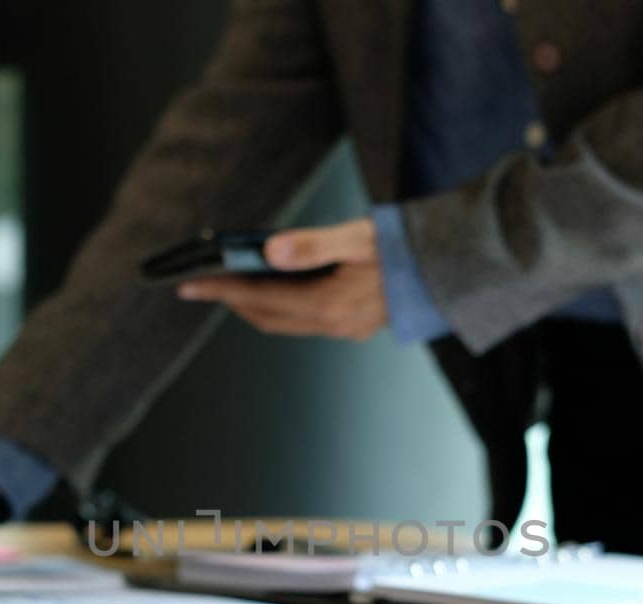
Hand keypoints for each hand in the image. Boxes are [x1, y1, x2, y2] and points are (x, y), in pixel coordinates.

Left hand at [177, 218, 386, 340]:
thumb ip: (313, 244)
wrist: (452, 268)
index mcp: (332, 305)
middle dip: (232, 301)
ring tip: (231, 284)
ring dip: (255, 305)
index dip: (222, 291)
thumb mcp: (359, 237)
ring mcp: (345, 328)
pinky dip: (281, 306)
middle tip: (202, 284)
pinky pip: (304, 320)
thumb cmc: (407, 246)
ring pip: (285, 322)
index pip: (261, 299)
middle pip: (267, 317)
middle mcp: (335, 324)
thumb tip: (269, 250)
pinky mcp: (354, 324)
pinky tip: (275, 286)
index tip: (190, 283)